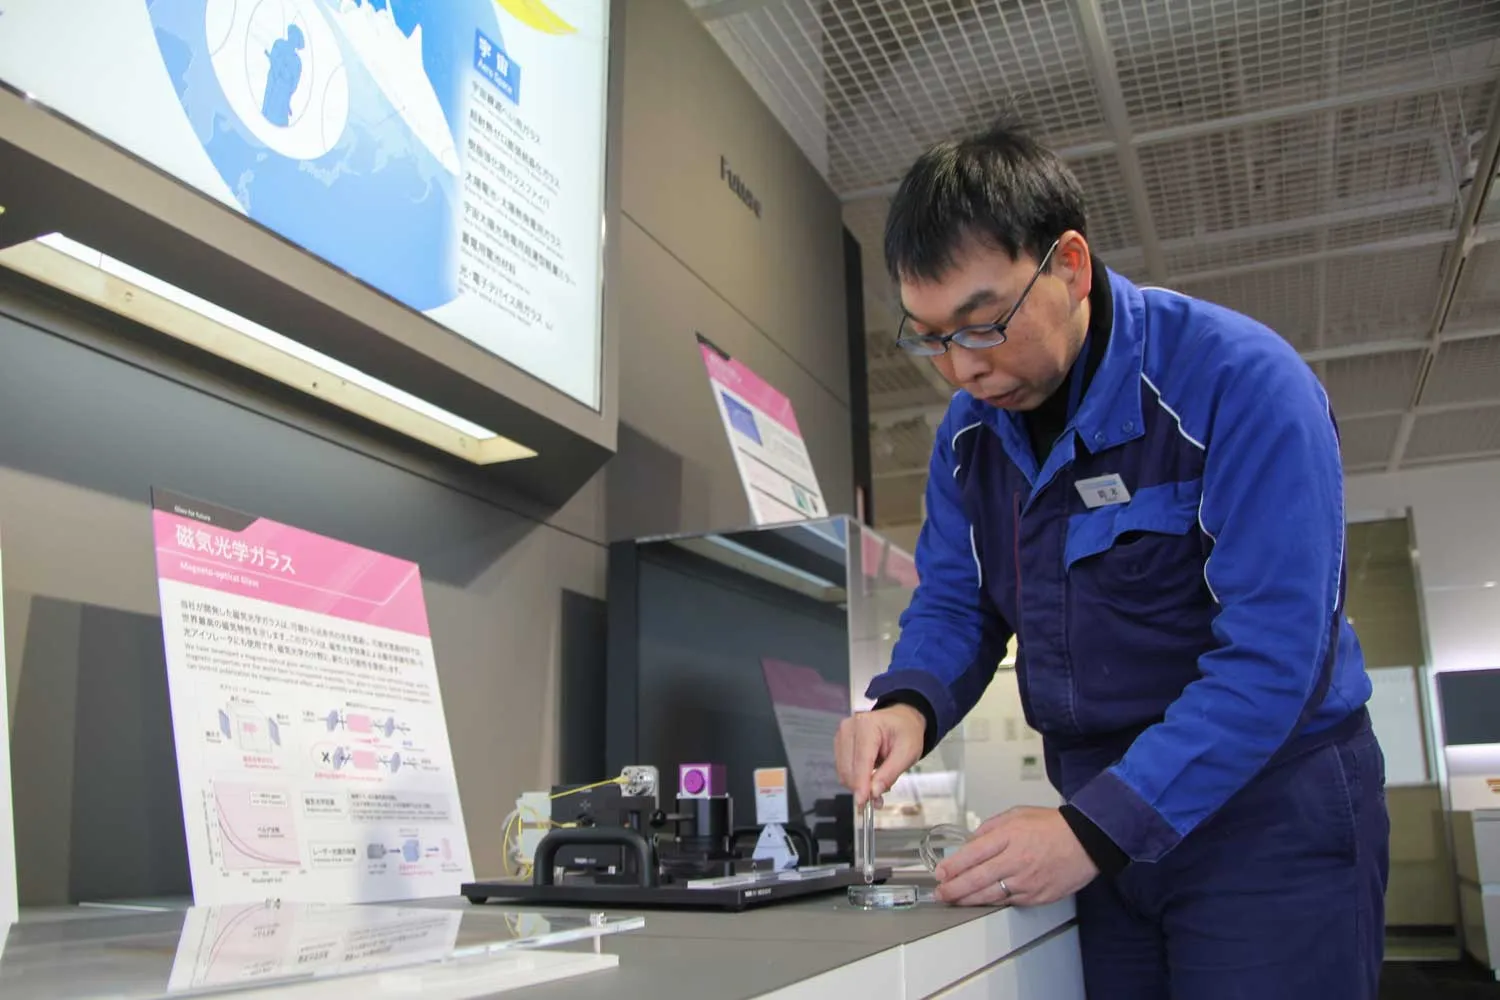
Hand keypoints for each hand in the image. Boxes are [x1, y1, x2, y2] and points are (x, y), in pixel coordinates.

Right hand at [834, 705, 925, 806]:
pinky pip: (843, 769)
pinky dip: (855, 779)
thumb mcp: (907, 753)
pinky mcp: (839, 744)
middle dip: (862, 787)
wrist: (901, 719)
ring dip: (858, 785)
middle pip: (849, 768)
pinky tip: (869, 777)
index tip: (862, 803)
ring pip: (843, 772)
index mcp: (867, 725)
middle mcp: (849, 728)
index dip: (860, 784)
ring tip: (878, 785)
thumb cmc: (906, 733)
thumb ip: (890, 773)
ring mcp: (841, 735)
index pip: (860, 760)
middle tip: (879, 799)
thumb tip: (873, 792)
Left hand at [932, 807, 1098, 906]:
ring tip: (954, 900)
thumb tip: (970, 843)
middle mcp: (1016, 860)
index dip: (952, 866)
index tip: (940, 873)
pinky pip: (1008, 902)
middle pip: (976, 878)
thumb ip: (990, 828)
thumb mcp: (1016, 815)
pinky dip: (992, 902)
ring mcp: (1026, 881)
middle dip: (953, 888)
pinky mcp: (1036, 896)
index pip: (972, 854)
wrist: (1086, 842)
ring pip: (990, 895)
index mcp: (1009, 836)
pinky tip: (981, 902)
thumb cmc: (1052, 826)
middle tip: (940, 893)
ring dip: (968, 899)